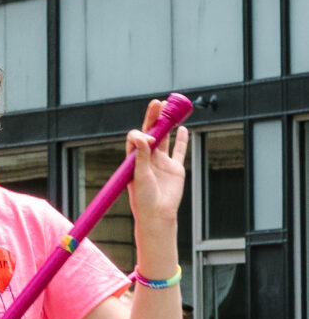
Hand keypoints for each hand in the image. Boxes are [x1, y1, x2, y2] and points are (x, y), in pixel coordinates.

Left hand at [125, 98, 187, 254]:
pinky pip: (179, 150)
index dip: (142, 134)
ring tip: (169, 108)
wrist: (158, 214)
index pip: (136, 138)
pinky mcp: (175, 167)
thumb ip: (141, 157)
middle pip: (150, 132)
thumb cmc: (143, 199)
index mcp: (134, 159)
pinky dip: (182, 140)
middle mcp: (147, 157)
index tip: (149, 139)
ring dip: (167, 124)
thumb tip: (142, 138)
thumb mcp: (139, 177)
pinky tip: (183, 128)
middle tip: (158, 103)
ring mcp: (161, 161)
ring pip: (165, 138)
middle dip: (154, 118)